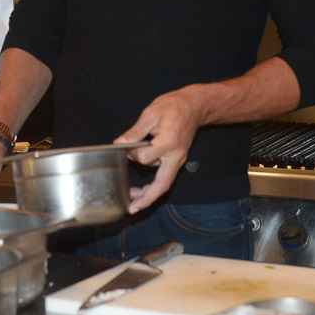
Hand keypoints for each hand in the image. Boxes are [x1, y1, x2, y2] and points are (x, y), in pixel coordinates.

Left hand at [116, 87, 205, 213]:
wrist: (195, 106)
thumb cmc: (174, 106)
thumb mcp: (151, 114)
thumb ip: (135, 132)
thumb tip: (120, 145)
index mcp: (168, 143)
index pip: (145, 158)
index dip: (131, 154)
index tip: (124, 147)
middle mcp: (175, 156)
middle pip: (162, 184)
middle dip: (147, 199)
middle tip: (132, 208)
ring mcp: (178, 160)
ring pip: (163, 183)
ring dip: (148, 192)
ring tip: (131, 196)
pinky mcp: (177, 160)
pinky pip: (166, 177)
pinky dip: (155, 186)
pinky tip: (143, 190)